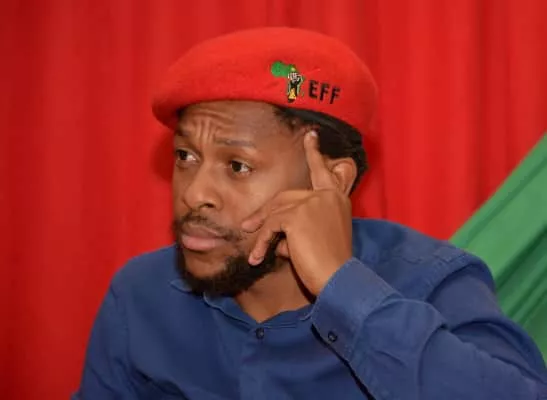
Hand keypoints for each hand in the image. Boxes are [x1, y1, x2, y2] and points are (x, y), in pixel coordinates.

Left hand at [241, 131, 352, 295]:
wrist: (338, 279)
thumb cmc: (330, 265)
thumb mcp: (319, 239)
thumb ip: (302, 226)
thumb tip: (275, 232)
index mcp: (337, 199)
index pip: (323, 172)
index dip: (314, 153)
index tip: (310, 135)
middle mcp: (327, 196)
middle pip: (285, 197)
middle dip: (265, 213)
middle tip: (248, 226)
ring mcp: (313, 203)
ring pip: (275, 212)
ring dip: (262, 234)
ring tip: (255, 253)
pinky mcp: (297, 215)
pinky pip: (271, 226)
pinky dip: (262, 243)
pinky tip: (258, 258)